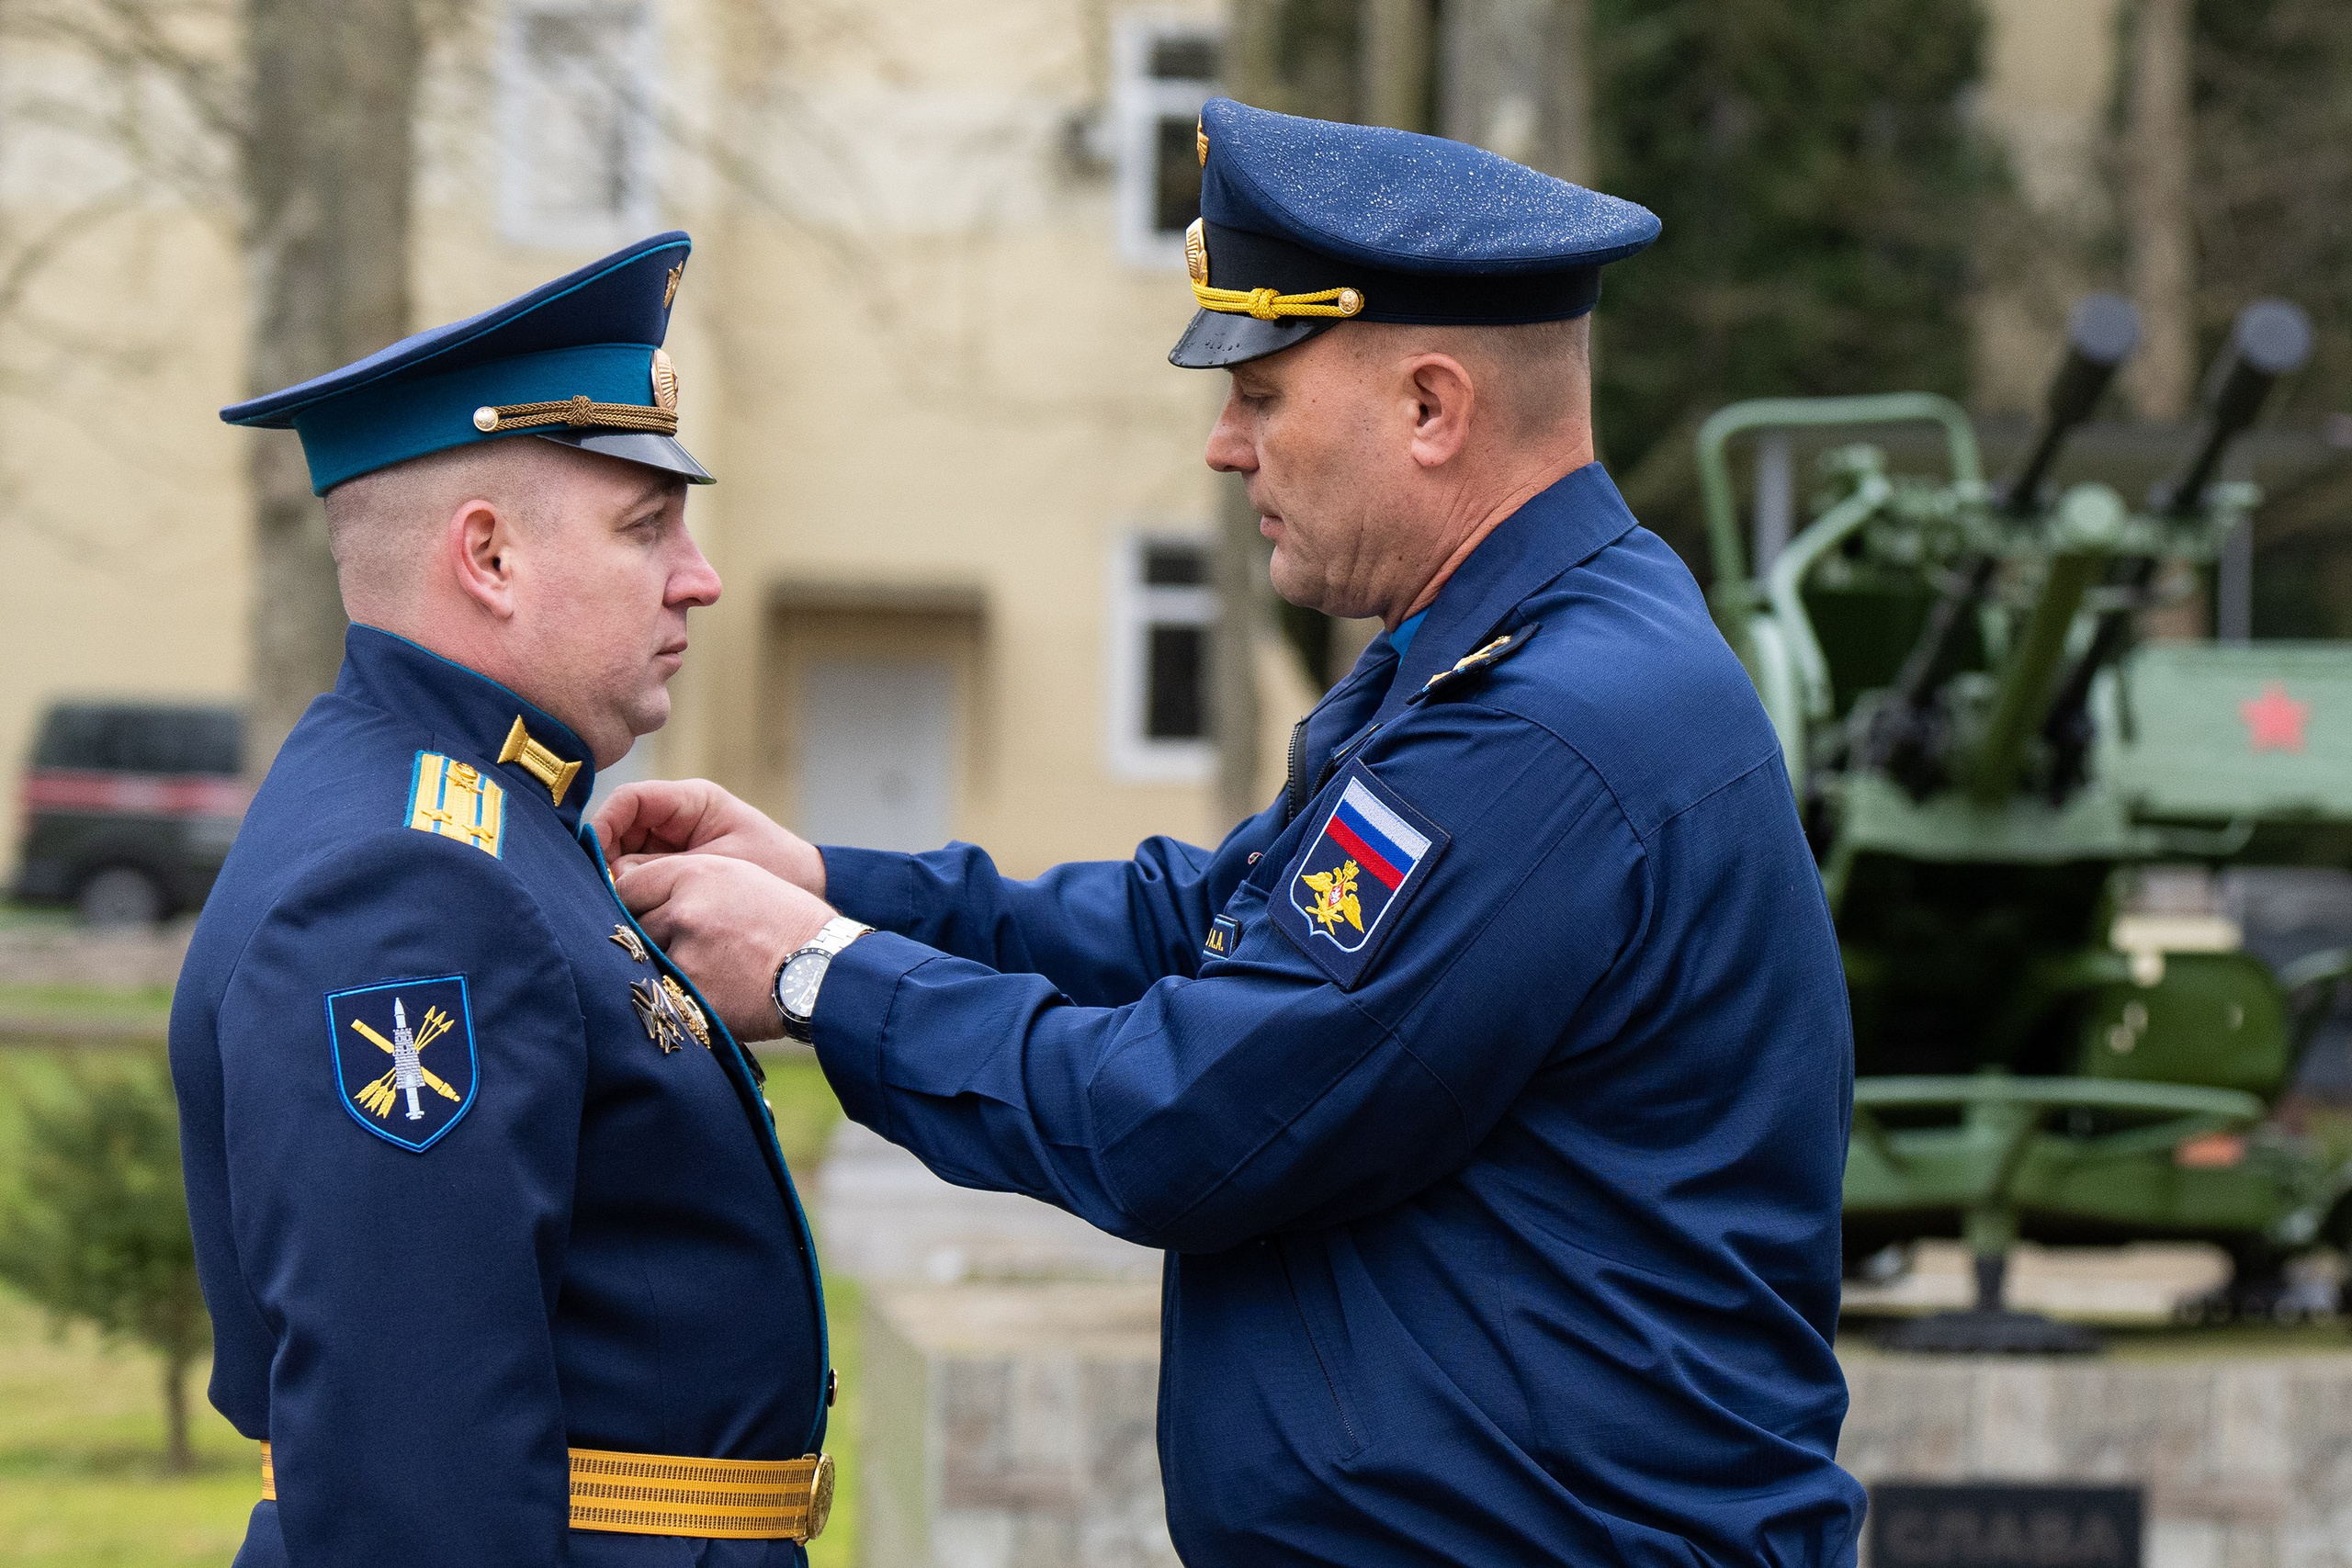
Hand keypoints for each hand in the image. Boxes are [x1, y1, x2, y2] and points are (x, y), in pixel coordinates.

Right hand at [593, 779, 825, 893]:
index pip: (631, 800)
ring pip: (625, 855)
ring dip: (617, 879)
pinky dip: (633, 892)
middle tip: (601, 893)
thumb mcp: (718, 865)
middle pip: (620, 829)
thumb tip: (614, 876)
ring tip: (614, 905)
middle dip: (606, 859)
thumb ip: (665, 869)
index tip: (591, 857)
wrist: (806, 891)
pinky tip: (630, 912)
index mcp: (691, 801)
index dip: (604, 823)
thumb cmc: (775, 869)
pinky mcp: (675, 868)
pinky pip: (642, 875)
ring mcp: (673, 843)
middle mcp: (677, 817)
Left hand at [614, 853, 836, 1041]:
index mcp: (696, 875)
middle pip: (630, 926)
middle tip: (686, 947)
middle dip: (649, 937)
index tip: (640, 913)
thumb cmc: (786, 922)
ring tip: (706, 970)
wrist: (826, 971)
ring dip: (663, 968)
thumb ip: (684, 880)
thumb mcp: (740, 878)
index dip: (631, 902)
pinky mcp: (689, 996)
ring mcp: (685, 956)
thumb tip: (628, 886)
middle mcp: (685, 911)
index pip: (628, 885)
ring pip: (645, 963)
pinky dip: (678, 996)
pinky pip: (662, 995)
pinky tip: (712, 991)